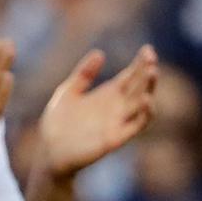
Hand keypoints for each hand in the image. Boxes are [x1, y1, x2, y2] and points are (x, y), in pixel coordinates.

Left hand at [38, 45, 157, 178]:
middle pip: (139, 87)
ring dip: (149, 88)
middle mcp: (117, 108)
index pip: (130, 77)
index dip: (139, 64)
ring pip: (141, 104)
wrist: (49, 152)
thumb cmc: (58, 123)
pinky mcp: (115, 138)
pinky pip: (135, 126)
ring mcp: (118, 123)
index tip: (148, 49)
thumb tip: (100, 52)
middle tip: (151, 56)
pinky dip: (144, 114)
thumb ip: (83, 74)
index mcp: (108, 95)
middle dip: (147, 72)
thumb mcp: (68, 92)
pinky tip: (146, 100)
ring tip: (153, 71)